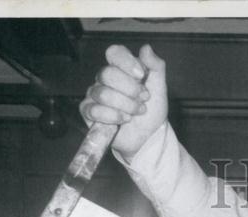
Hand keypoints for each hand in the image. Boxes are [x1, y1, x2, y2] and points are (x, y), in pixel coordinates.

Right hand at [79, 44, 167, 159]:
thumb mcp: (159, 89)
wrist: (148, 137)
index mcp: (121, 68)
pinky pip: (94, 110)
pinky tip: (124, 120)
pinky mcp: (88, 112)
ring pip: (103, 93)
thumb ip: (156, 67)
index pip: (114, 53)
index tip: (141, 76)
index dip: (127, 62)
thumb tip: (146, 48)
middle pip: (108, 73)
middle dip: (130, 90)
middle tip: (143, 100)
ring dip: (126, 106)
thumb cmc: (151, 111)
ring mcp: (94, 94)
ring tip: (137, 112)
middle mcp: (104, 78)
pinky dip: (113, 117)